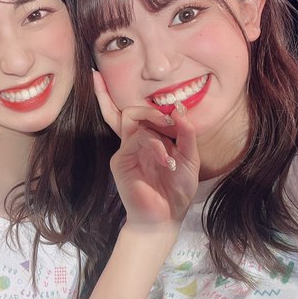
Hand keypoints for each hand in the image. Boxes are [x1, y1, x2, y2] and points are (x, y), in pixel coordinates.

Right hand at [93, 71, 199, 229]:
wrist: (165, 218)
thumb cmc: (176, 191)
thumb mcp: (189, 159)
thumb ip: (186, 135)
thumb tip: (180, 109)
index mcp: (148, 140)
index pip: (131, 114)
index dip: (111, 95)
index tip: (107, 81)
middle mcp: (134, 142)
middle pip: (126, 111)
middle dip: (148, 108)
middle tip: (167, 117)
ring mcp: (126, 150)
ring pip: (131, 118)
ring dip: (153, 120)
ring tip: (170, 136)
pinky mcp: (121, 161)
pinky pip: (137, 139)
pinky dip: (155, 145)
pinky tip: (166, 161)